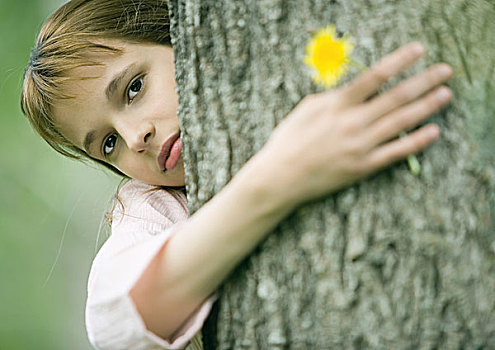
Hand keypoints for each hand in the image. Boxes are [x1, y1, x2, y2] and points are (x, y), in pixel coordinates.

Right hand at [258, 42, 452, 205]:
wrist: (281, 177)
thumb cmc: (289, 141)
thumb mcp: (306, 110)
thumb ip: (333, 97)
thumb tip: (354, 90)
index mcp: (337, 104)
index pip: (375, 76)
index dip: (400, 60)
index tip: (419, 50)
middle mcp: (352, 122)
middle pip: (396, 97)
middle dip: (424, 81)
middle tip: (445, 71)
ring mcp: (360, 145)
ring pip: (402, 122)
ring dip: (427, 106)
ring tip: (446, 94)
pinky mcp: (363, 167)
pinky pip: (396, 152)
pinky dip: (417, 141)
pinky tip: (433, 131)